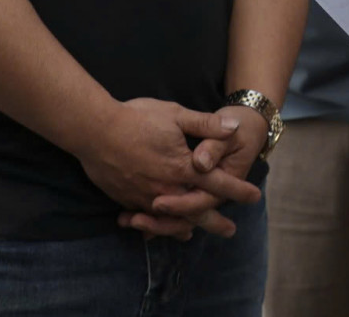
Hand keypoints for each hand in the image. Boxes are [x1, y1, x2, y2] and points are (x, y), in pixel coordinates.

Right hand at [74, 99, 259, 240]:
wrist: (94, 131)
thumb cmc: (136, 118)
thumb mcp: (175, 114)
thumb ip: (205, 124)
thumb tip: (233, 126)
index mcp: (182, 167)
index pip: (218, 183)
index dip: (237, 190)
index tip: (254, 196)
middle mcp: (166, 188)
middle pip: (197, 210)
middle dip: (215, 221)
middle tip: (230, 231)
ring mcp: (145, 197)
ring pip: (170, 219)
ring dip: (185, 226)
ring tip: (192, 233)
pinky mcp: (126, 199)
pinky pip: (146, 218)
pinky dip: (156, 225)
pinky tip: (156, 228)